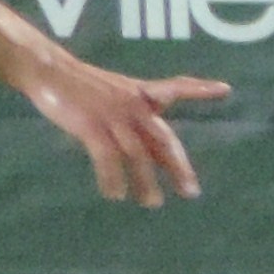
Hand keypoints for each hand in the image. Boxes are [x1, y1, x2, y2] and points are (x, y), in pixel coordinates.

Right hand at [11, 49, 228, 207]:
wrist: (48, 70)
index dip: (199, 90)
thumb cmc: (76, 84)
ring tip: (152, 203)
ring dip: (146, 182)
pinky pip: (108, 159)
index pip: (175, 88)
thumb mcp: (112, 92)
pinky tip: (114, 194)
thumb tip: (150, 149)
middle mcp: (133, 104)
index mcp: (138, 93)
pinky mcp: (92, 126)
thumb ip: (133, 116)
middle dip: (178, 167)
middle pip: (162, 140)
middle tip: (190, 192)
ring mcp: (113, 115)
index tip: (225, 90)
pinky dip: (113, 179)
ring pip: (137, 155)